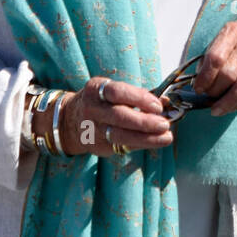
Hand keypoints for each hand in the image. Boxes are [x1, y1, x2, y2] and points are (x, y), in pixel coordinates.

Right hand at [45, 77, 172, 156]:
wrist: (70, 120)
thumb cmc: (102, 102)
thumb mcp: (113, 92)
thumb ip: (139, 95)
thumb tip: (167, 101)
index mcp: (96, 90)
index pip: (117, 92)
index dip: (139, 98)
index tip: (158, 105)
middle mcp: (92, 109)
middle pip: (119, 116)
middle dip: (145, 122)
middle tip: (165, 124)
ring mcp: (93, 130)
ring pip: (120, 136)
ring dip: (146, 138)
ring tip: (166, 137)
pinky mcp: (97, 146)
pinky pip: (121, 147)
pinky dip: (140, 145)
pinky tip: (154, 142)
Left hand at [192, 18, 236, 116]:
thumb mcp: (226, 37)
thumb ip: (211, 56)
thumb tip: (199, 81)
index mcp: (234, 32)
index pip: (216, 58)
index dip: (205, 77)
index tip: (198, 87)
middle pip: (228, 73)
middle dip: (213, 90)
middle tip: (207, 95)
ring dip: (226, 101)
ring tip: (215, 108)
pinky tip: (228, 107)